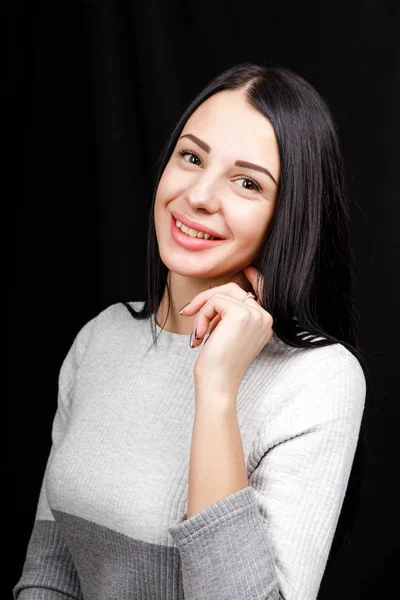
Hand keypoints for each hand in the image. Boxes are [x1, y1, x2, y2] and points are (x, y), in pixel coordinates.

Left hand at [180, 266, 273, 400]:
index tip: (248, 269)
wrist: (218, 384)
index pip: (261, 292)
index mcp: (264, 323)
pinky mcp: (241, 314)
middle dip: (208, 298)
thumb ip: (230, 317)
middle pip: (234, 289)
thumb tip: (218, 298)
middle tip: (188, 313)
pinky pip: (214, 301)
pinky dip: (202, 316)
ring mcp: (256, 315)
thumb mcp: (227, 336)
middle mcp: (265, 318)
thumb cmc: (219, 365)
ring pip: (222, 293)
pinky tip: (200, 336)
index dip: (255, 278)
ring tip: (198, 333)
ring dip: (203, 310)